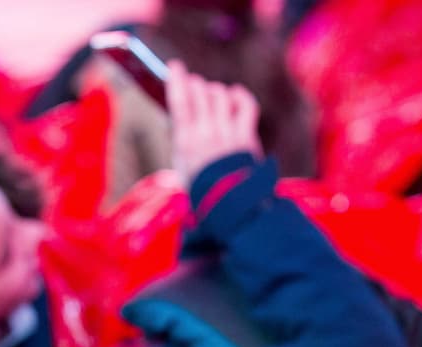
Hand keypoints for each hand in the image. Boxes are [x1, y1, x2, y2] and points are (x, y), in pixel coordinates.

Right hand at [165, 60, 261, 189]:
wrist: (227, 205)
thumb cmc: (200, 186)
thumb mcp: (180, 163)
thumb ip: (180, 137)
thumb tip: (177, 116)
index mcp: (185, 140)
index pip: (179, 100)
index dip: (176, 79)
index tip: (175, 66)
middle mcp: (206, 133)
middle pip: (201, 91)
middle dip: (196, 84)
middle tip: (194, 87)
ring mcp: (227, 133)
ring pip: (220, 94)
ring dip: (215, 92)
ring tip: (213, 100)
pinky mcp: (246, 136)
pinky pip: (245, 104)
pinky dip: (239, 96)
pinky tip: (234, 97)